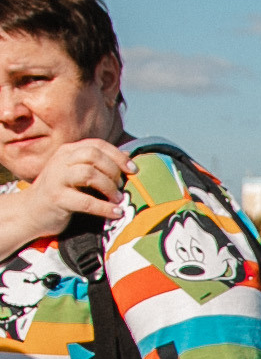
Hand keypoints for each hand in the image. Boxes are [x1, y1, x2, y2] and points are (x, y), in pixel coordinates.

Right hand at [0, 138, 130, 254]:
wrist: (30, 212)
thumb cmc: (60, 193)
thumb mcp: (76, 174)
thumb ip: (97, 165)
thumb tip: (126, 155)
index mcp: (67, 151)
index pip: (97, 145)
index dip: (118, 156)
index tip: (133, 170)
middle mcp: (61, 160)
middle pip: (94, 155)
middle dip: (114, 170)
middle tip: (121, 186)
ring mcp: (57, 178)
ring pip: (89, 174)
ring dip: (109, 187)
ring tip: (117, 199)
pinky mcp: (57, 198)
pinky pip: (86, 201)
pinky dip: (104, 208)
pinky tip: (116, 213)